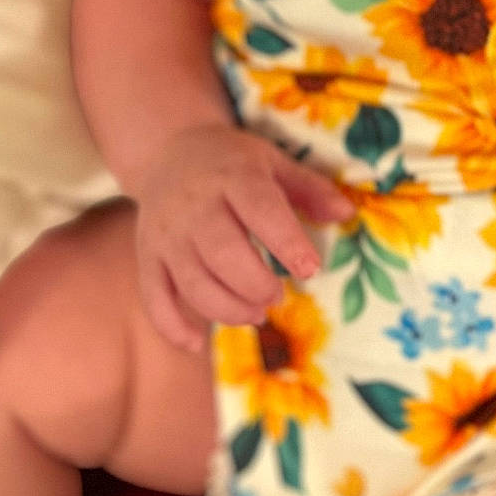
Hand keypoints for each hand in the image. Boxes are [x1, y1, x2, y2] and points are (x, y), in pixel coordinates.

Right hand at [133, 124, 355, 352]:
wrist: (168, 152)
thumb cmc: (232, 163)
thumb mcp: (273, 162)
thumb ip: (310, 189)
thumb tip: (347, 213)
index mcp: (234, 176)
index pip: (260, 209)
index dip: (287, 242)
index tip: (310, 269)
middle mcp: (195, 205)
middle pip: (223, 253)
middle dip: (255, 285)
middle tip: (277, 297)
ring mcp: (167, 233)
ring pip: (193, 282)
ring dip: (227, 309)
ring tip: (255, 314)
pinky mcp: (148, 255)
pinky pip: (154, 297)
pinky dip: (172, 326)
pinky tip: (195, 343)